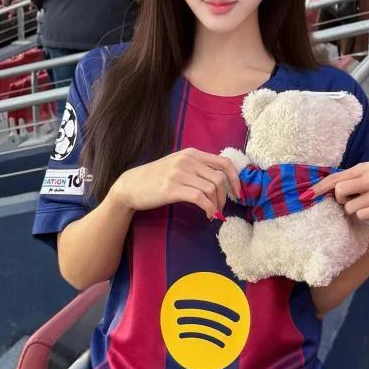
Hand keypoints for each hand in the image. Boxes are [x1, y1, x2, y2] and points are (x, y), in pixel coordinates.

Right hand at [112, 148, 241, 220]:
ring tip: (212, 213)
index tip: (238, 193)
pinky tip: (208, 215)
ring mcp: (179, 173)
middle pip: (220, 178)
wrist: (131, 185)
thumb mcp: (179, 165)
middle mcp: (187, 160)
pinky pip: (200, 198)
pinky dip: (209, 208)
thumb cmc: (156, 178)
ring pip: (212, 188)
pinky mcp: (172, 188)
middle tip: (221, 209)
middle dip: (225, 197)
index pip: (224, 162)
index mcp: (192, 153)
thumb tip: (221, 181)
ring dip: (217, 204)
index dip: (235, 178)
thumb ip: (197, 168)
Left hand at [307, 162, 368, 223]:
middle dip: (342, 201)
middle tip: (350, 202)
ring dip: (355, 212)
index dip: (319, 188)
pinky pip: (364, 215)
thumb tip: (314, 190)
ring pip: (351, 207)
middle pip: (340, 190)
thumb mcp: (364, 182)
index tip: (305, 196)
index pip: (336, 177)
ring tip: (367, 208)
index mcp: (367, 167)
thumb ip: (345, 182)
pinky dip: (365, 217)